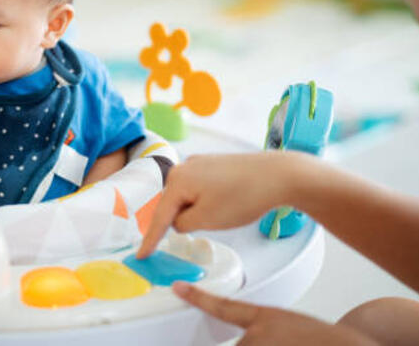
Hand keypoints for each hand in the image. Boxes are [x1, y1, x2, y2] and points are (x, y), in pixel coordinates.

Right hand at [137, 151, 319, 257]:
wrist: (278, 175)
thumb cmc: (243, 195)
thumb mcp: (206, 219)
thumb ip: (182, 224)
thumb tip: (179, 221)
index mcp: (177, 180)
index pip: (159, 216)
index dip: (150, 240)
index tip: (141, 255)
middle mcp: (184, 167)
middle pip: (172, 204)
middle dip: (182, 221)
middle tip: (206, 227)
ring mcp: (200, 163)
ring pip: (188, 198)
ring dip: (198, 212)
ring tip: (224, 215)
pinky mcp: (215, 165)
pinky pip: (200, 189)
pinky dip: (207, 202)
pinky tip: (225, 206)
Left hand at [172, 282, 376, 345]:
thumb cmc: (321, 339)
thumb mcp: (285, 325)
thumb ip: (257, 330)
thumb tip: (244, 339)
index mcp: (263, 318)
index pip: (222, 306)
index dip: (197, 297)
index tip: (178, 288)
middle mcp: (256, 337)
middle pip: (237, 345)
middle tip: (280, 342)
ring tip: (287, 344)